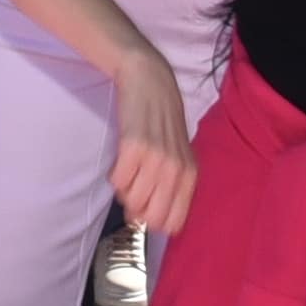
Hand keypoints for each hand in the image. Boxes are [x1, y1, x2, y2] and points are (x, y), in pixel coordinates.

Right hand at [108, 50, 199, 234]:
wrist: (150, 81)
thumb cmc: (163, 122)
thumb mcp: (178, 154)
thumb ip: (170, 186)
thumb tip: (143, 218)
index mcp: (190, 175)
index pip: (173, 223)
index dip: (154, 221)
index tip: (145, 207)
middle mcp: (175, 170)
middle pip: (151, 218)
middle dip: (137, 210)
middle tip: (133, 190)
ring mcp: (155, 159)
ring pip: (131, 201)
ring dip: (124, 191)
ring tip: (128, 171)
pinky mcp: (132, 147)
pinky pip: (117, 182)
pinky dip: (115, 176)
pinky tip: (121, 160)